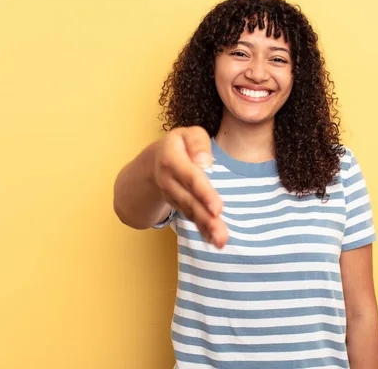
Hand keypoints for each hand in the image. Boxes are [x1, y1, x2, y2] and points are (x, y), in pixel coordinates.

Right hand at [153, 126, 227, 247]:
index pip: (190, 177)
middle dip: (206, 219)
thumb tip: (205, 162)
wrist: (155, 161)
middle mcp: (169, 181)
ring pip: (190, 213)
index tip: (217, 209)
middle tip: (222, 236)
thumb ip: (198, 143)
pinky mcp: (178, 206)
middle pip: (189, 201)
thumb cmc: (180, 145)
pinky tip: (213, 241)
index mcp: (172, 159)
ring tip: (221, 242)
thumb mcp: (188, 134)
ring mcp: (172, 196)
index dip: (204, 193)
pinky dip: (202, 231)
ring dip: (206, 229)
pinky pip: (190, 219)